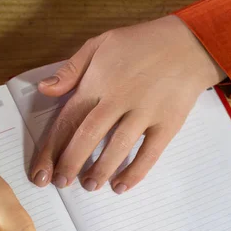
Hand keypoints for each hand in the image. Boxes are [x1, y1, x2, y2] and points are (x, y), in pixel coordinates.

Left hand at [31, 15, 225, 192]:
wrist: (189, 43)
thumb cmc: (141, 44)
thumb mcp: (99, 44)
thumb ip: (70, 69)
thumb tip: (44, 90)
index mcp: (97, 83)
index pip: (67, 120)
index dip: (51, 149)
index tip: (40, 172)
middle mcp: (118, 99)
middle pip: (88, 135)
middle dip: (70, 163)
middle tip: (61, 184)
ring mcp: (145, 111)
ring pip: (118, 146)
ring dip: (100, 170)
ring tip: (89, 186)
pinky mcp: (168, 123)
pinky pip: (150, 152)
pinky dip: (135, 171)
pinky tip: (121, 186)